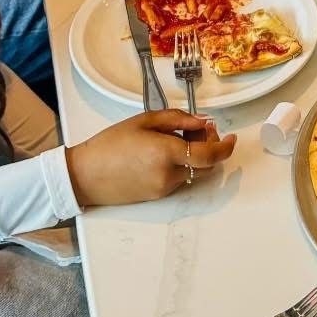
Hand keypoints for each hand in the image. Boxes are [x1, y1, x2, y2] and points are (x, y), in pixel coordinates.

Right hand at [65, 109, 236, 207]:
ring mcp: (163, 189)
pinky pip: (178, 179)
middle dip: (207, 144)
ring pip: (192, 171)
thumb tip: (203, 120)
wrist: (84, 175)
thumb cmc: (110, 144)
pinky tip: (163, 152)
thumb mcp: (144, 121)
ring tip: (174, 137)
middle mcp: (168, 175)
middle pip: (205, 163)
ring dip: (193, 155)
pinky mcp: (156, 197)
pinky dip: (180, 165)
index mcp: (166, 152)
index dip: (225, 147)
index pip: (209, 154)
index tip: (231, 137)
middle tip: (195, 127)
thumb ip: (178, 119)